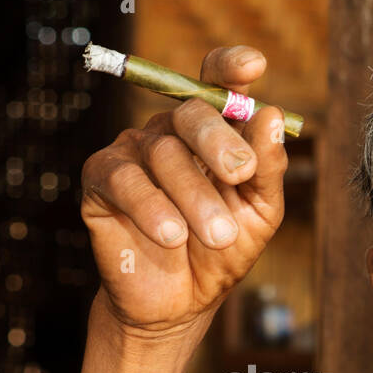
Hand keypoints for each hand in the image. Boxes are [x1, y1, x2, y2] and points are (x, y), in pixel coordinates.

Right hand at [80, 46, 287, 337]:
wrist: (179, 305)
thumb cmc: (221, 254)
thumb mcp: (259, 214)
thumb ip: (268, 168)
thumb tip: (272, 113)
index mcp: (212, 132)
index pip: (215, 81)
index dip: (229, 66)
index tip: (252, 68)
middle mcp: (170, 132)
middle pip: (191, 112)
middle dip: (219, 141)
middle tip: (240, 175)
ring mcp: (134, 152)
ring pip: (163, 152)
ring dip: (195, 196)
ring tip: (217, 236)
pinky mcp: (100, 179)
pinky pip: (123, 179)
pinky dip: (151, 207)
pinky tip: (172, 235)